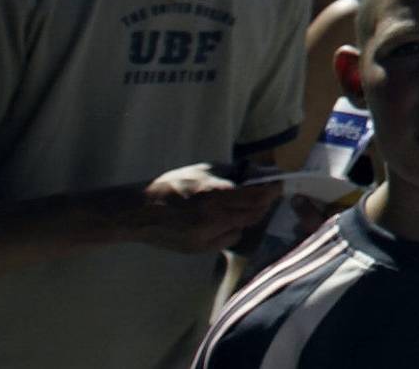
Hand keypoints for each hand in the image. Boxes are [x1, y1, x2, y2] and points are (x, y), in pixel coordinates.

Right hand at [126, 164, 278, 253]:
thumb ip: (233, 174)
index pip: (257, 197)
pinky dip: (232, 229)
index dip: (271, 191)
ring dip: (247, 216)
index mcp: (214, 195)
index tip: (277, 184)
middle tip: (264, 194)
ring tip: (239, 205)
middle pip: (254, 214)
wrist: (141, 212)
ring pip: (243, 227)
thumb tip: (259, 174)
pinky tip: (222, 220)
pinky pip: (227, 240)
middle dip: (263, 203)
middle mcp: (212, 218)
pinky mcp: (198, 249)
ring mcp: (205, 236)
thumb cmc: (173, 186)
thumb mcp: (204, 170)